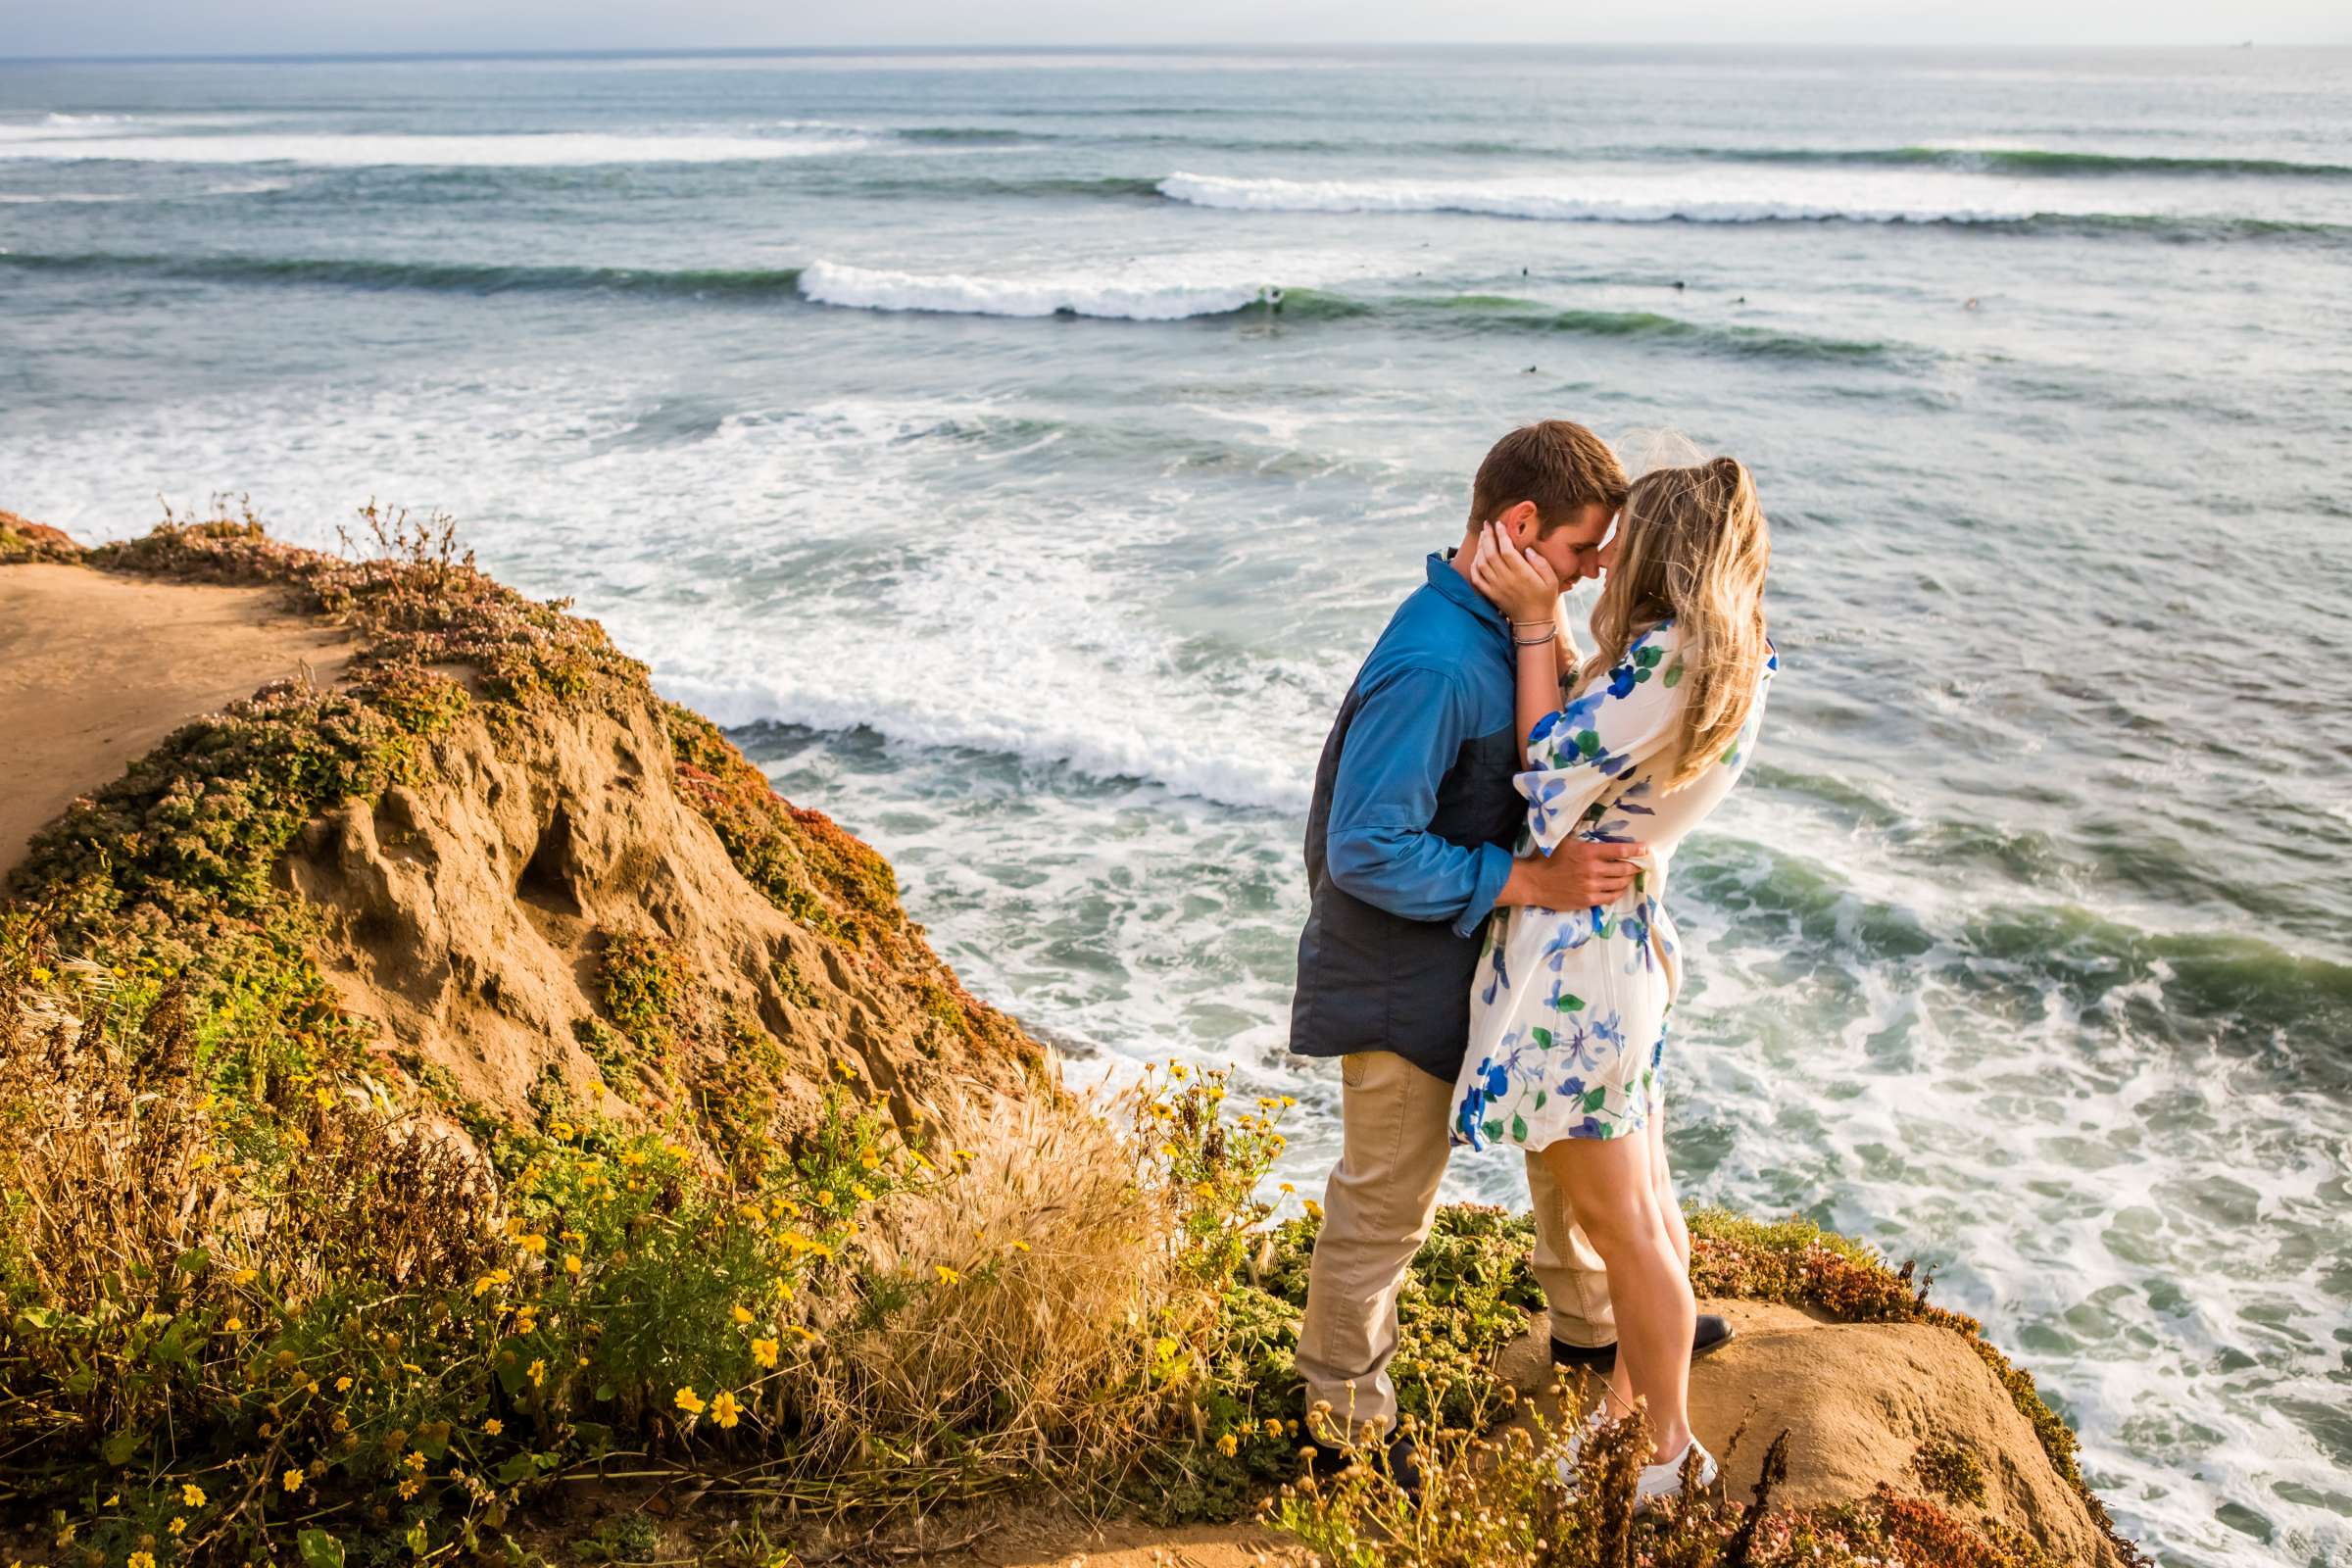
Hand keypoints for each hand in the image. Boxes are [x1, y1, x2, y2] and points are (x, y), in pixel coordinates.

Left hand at [1467, 521, 1563, 625]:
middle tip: (1487, 525)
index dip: (1501, 535)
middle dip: (1487, 536)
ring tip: (1483, 536)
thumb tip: (1527, 549)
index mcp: (1522, 574)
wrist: (1533, 623)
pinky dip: (1474, 565)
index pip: (1506, 550)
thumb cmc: (1545, 599)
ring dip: (1480, 548)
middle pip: (1491, 553)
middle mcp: (1506, 579)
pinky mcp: (1490, 594)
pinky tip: (1477, 556)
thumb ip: (1541, 563)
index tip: (1499, 524)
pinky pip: (1477, 578)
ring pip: (1481, 564)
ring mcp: (1496, 587)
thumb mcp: (1552, 580)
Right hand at [1499, 839, 1645, 909]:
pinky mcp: (1588, 900)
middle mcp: (1593, 870)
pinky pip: (1610, 898)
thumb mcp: (1563, 841)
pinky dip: (1618, 892)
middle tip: (1641, 864)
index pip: (1619, 851)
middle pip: (1624, 869)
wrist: (1533, 882)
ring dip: (1628, 879)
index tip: (1646, 848)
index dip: (1636, 850)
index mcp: (1588, 853)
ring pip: (1619, 884)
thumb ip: (1581, 838)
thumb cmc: (1546, 859)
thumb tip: (1595, 829)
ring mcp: (1591, 887)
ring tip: (1631, 875)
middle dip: (1636, 866)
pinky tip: (1619, 888)